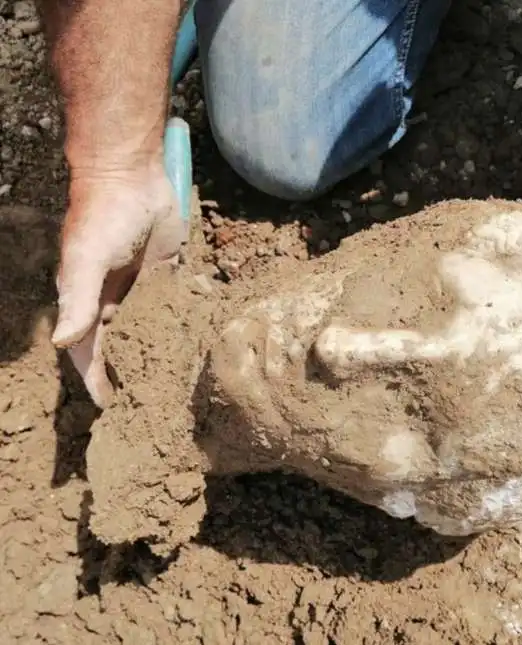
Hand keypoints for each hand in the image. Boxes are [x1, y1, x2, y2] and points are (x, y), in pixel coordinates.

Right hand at [52, 163, 184, 407]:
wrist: (132, 178)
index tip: (109, 409)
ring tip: (176, 384)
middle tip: (148, 404)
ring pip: (148, 330)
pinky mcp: (168, 275)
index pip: (89, 352)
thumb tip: (63, 345)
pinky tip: (197, 345)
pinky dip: (181, 324)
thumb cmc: (101, 219)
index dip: (95, 380)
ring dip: (157, 353)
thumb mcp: (86, 261)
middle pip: (120, 345)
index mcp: (88, 302)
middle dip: (128, 372)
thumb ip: (77, 302)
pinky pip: (174, 305)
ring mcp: (142, 289)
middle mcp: (113, 300)